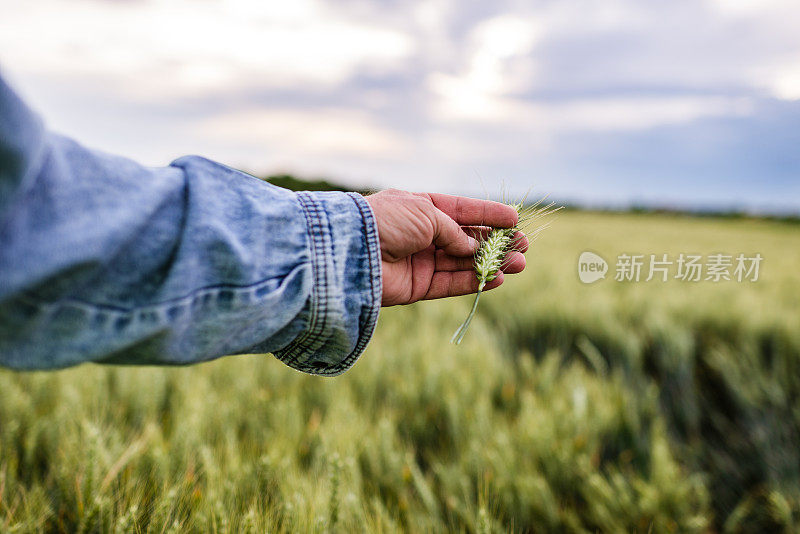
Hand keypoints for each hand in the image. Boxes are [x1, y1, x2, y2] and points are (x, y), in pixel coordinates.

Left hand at [365, 189, 528, 305]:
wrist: (353, 252)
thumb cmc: (387, 221)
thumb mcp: (426, 213)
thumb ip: (453, 230)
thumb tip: (470, 247)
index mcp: (419, 207)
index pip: (460, 209)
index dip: (487, 213)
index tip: (514, 219)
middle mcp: (420, 234)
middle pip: (465, 239)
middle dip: (495, 242)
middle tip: (523, 245)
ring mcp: (419, 261)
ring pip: (462, 263)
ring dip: (491, 263)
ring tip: (519, 263)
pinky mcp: (417, 287)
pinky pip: (451, 284)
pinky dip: (474, 281)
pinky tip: (497, 278)